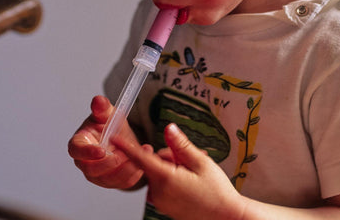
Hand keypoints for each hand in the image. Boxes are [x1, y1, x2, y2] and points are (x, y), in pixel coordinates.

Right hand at [67, 95, 147, 189]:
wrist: (121, 139)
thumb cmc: (109, 126)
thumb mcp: (107, 114)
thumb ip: (102, 108)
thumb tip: (98, 100)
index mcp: (80, 144)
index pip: (76, 151)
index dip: (87, 152)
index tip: (101, 150)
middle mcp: (85, 163)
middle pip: (91, 170)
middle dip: (109, 163)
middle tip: (124, 154)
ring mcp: (98, 175)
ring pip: (109, 179)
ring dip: (126, 167)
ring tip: (140, 152)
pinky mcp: (113, 182)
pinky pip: (124, 182)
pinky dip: (136, 171)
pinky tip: (145, 157)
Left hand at [112, 123, 246, 219]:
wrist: (225, 217)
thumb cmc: (217, 192)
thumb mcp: (201, 163)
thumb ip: (181, 145)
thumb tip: (169, 128)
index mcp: (166, 178)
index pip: (141, 158)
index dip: (128, 146)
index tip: (114, 137)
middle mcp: (159, 192)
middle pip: (155, 163)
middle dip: (171, 156)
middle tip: (193, 158)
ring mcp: (161, 201)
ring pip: (160, 174)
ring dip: (173, 168)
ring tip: (196, 172)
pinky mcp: (165, 207)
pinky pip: (163, 186)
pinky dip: (173, 179)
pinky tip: (190, 182)